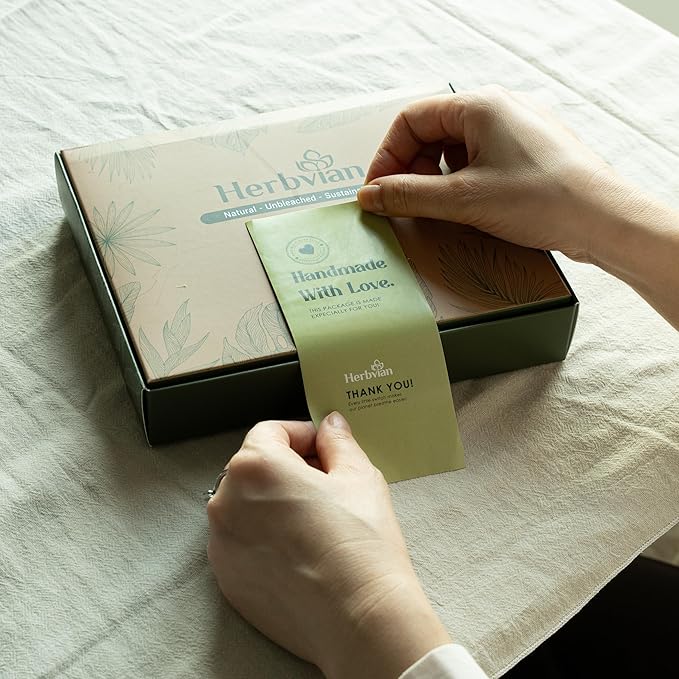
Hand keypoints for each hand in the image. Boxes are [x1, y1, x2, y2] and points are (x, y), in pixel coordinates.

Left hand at [207, 413, 450, 678]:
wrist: (359, 618)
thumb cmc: (360, 544)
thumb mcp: (358, 476)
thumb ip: (338, 441)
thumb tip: (330, 425)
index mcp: (255, 466)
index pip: (271, 431)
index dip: (302, 435)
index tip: (324, 449)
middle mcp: (226, 501)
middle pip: (255, 467)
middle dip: (288, 467)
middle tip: (326, 484)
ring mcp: (221, 543)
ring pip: (246, 505)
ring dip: (273, 502)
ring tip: (314, 520)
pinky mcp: (226, 579)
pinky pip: (241, 541)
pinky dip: (263, 537)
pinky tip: (300, 551)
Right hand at [357, 85, 615, 262]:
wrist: (603, 220)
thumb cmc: (542, 199)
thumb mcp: (462, 199)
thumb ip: (408, 195)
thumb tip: (370, 195)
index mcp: (479, 105)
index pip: (411, 120)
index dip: (387, 156)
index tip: (378, 191)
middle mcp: (497, 109)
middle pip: (431, 133)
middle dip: (411, 170)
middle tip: (404, 205)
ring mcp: (514, 130)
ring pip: (454, 149)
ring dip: (436, 179)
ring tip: (438, 210)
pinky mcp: (526, 153)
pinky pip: (478, 161)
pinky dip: (461, 183)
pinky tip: (465, 208)